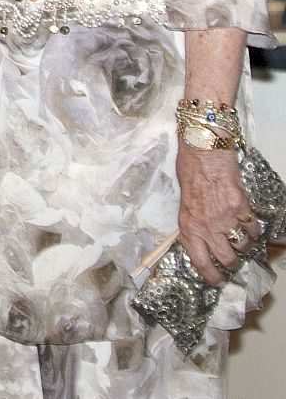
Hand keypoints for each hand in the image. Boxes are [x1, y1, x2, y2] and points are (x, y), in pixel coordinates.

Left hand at [176, 142, 257, 286]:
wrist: (202, 153)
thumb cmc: (190, 175)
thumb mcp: (184, 205)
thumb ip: (194, 225)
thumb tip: (204, 242)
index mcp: (188, 227)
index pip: (200, 262)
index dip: (211, 276)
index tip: (219, 282)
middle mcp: (206, 227)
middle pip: (226, 259)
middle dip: (232, 263)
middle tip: (234, 260)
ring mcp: (225, 219)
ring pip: (242, 246)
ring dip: (243, 245)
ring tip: (239, 237)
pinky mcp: (240, 208)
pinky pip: (252, 228)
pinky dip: (252, 228)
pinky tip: (247, 221)